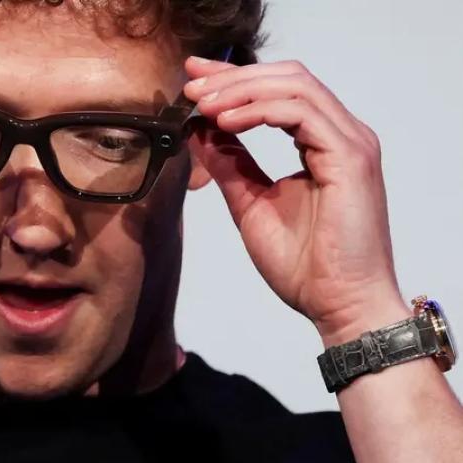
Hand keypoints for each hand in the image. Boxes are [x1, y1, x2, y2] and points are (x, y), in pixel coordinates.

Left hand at [182, 57, 408, 345]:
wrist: (339, 305)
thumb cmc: (306, 265)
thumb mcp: (251, 204)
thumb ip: (230, 165)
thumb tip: (199, 131)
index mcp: (322, 142)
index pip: (279, 90)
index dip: (234, 79)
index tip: (194, 81)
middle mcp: (341, 134)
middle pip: (287, 77)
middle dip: (234, 76)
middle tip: (192, 85)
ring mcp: (351, 143)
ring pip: (295, 86)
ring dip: (242, 90)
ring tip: (204, 105)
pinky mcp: (351, 157)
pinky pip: (301, 113)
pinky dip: (259, 110)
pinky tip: (227, 122)